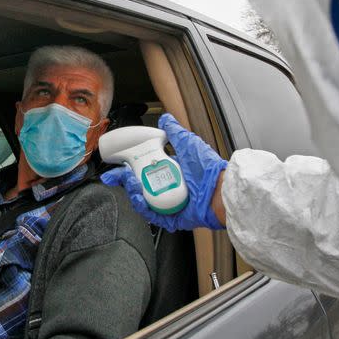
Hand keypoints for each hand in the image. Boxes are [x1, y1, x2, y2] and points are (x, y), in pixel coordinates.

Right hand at [101, 113, 226, 230]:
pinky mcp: (172, 218)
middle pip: (140, 187)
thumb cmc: (208, 169)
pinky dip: (143, 207)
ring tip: (132, 184)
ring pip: (143, 201)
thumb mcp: (188, 143)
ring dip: (132, 192)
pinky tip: (139, 198)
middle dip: (126, 181)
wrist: (220, 190)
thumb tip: (165, 119)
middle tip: (119, 175)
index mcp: (171, 172)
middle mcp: (169, 188)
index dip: (129, 168)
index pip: (144, 171)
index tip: (118, 166)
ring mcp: (170, 204)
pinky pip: (152, 215)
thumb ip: (174, 131)